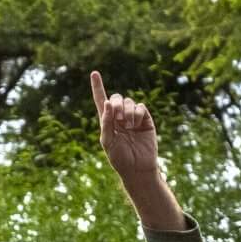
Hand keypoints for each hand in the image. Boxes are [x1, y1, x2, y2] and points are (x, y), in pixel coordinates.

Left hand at [89, 70, 162, 191]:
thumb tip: (107, 103)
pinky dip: (137, 113)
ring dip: (127, 111)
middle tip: (118, 118)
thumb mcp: (107, 142)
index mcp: (107, 122)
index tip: (94, 73)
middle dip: (116, 104)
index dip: (98, 87)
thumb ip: (105, 123)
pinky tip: (136, 125)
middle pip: (116, 98)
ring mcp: (133, 118)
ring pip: (128, 101)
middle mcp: (119, 118)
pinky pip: (140, 107)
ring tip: (128, 126)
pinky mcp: (145, 120)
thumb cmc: (120, 158)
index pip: (101, 100)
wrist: (138, 168)